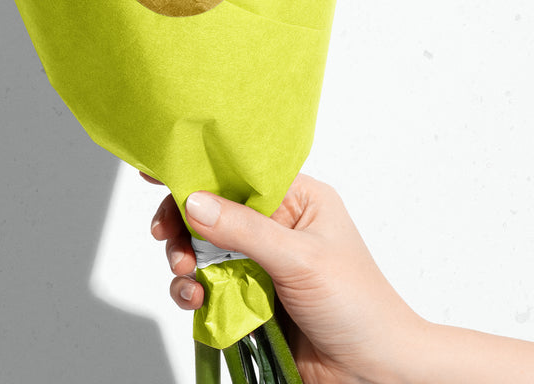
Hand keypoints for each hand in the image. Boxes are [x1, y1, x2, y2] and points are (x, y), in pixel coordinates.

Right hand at [150, 174, 420, 383]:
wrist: (375, 376)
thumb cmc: (359, 307)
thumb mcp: (301, 259)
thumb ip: (244, 229)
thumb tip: (193, 201)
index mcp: (297, 199)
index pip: (239, 172)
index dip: (198, 169)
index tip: (157, 171)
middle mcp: (275, 226)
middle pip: (211, 208)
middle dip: (183, 222)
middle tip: (167, 238)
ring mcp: (258, 263)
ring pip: (201, 248)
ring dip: (184, 259)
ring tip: (185, 275)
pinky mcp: (247, 299)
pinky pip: (205, 285)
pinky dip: (192, 290)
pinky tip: (194, 299)